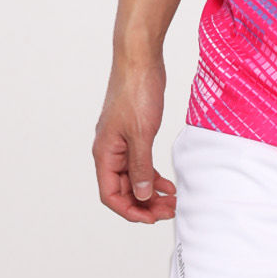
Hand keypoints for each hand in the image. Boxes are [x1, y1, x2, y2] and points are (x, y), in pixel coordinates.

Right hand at [92, 57, 177, 222]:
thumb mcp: (141, 133)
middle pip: (122, 189)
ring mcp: (121, 142)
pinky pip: (140, 163)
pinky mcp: (133, 133)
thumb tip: (142, 195)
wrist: (140, 59)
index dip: (130, 210)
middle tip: (169, 211)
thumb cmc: (136, 91)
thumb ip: (141, 166)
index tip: (152, 218)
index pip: (111, 195)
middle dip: (144, 204)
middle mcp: (109, 150)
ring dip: (150, 191)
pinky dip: (153, 175)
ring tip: (172, 200)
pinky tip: (168, 183)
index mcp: (104, 152)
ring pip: (133, 177)